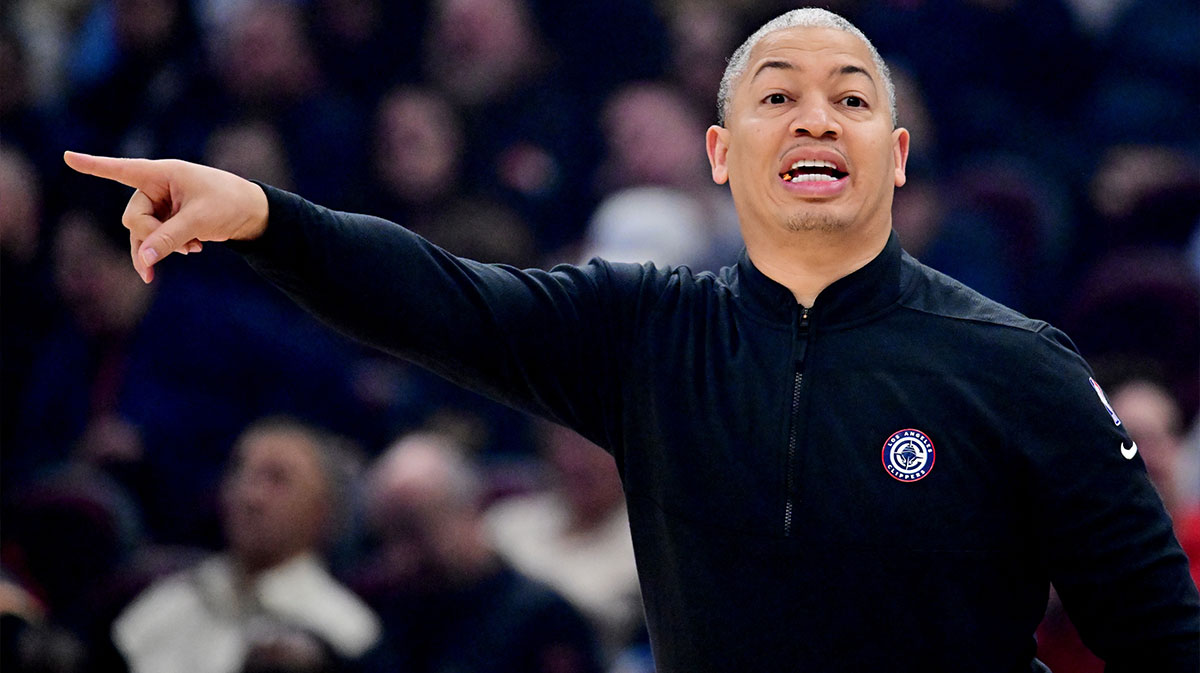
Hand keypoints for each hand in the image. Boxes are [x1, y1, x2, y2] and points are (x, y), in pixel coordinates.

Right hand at [63, 152, 269, 282]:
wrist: (251, 213)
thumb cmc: (229, 204)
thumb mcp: (200, 220)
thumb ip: (171, 238)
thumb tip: (144, 258)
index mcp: (162, 173)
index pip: (122, 170)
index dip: (94, 165)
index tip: (67, 155)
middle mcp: (156, 186)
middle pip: (133, 217)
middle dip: (151, 236)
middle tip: (183, 246)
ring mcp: (160, 204)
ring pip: (140, 232)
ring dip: (161, 246)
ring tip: (193, 251)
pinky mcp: (166, 220)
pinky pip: (153, 239)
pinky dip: (168, 248)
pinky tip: (195, 249)